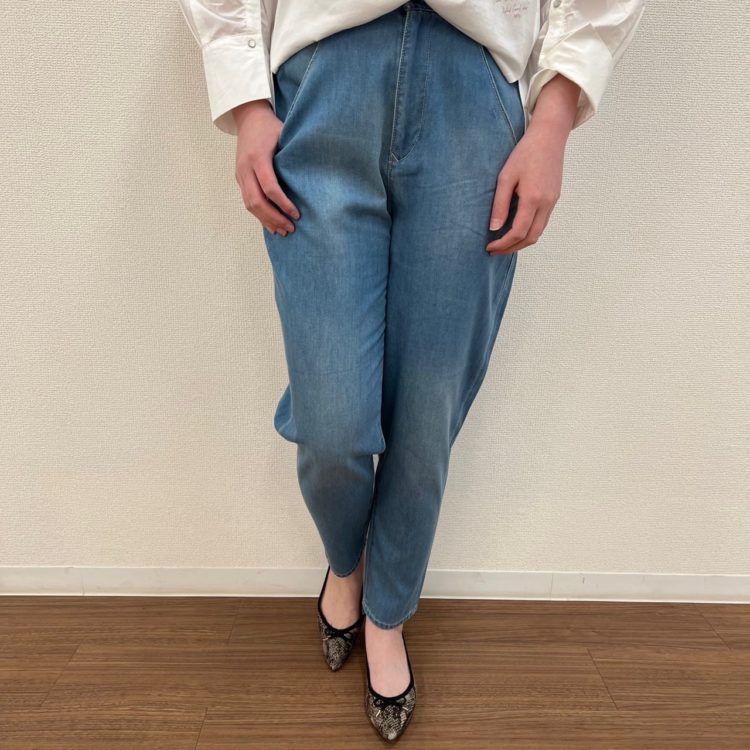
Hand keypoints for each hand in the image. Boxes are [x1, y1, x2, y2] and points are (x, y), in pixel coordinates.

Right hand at [232, 100, 299, 235]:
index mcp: (258, 157)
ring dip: (266, 220)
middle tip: (291, 228)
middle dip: (274, 218)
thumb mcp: (285, 135)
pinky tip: (271, 224)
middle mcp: (246, 168)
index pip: (269, 187)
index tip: (297, 214)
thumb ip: (295, 154)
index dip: (283, 204)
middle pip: (256, 201)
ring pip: (250, 205)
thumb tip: (317, 175)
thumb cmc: (271, 127)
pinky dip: (259, 215)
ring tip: (282, 231)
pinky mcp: (240, 179)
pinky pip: (247, 201)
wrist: (248, 117)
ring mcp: (240, 174)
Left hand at [486, 73, 578, 254]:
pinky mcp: (554, 199)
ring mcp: (553, 202)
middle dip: (512, 248)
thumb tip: (494, 228)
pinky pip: (542, 223)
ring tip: (504, 243)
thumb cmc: (525, 153)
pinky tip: (516, 229)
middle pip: (530, 238)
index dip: (503, 244)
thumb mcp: (505, 177)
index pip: (518, 232)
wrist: (549, 137)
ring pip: (538, 232)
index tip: (489, 246)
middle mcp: (546, 204)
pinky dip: (529, 232)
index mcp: (533, 198)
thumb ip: (500, 204)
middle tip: (495, 250)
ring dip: (521, 242)